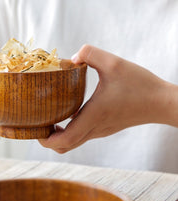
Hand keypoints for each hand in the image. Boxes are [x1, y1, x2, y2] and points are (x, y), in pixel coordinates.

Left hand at [39, 44, 171, 152]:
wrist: (163, 102)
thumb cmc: (141, 84)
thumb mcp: (114, 63)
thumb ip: (90, 54)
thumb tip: (72, 57)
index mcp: (94, 115)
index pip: (65, 140)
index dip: (47, 139)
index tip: (36, 129)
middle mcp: (96, 128)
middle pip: (65, 146)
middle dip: (47, 139)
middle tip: (38, 123)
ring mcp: (101, 131)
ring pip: (74, 143)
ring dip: (58, 136)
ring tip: (48, 118)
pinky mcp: (106, 128)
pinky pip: (82, 135)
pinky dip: (69, 131)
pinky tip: (67, 114)